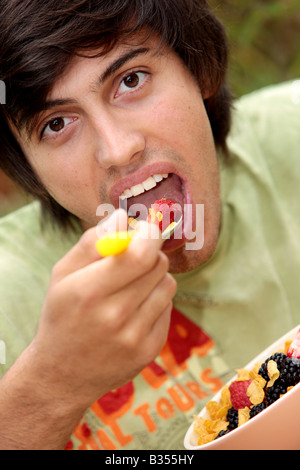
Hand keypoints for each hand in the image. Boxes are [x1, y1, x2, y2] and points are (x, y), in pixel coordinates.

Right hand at [30, 209, 176, 408]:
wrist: (63, 374)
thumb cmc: (63, 315)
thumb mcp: (63, 274)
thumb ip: (91, 242)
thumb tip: (123, 216)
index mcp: (88, 292)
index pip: (140, 254)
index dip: (150, 234)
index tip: (147, 228)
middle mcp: (114, 317)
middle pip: (158, 264)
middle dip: (150, 252)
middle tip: (135, 257)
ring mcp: (135, 337)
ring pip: (168, 284)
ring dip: (155, 277)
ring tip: (132, 286)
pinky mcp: (150, 350)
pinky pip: (168, 307)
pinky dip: (156, 301)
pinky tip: (135, 310)